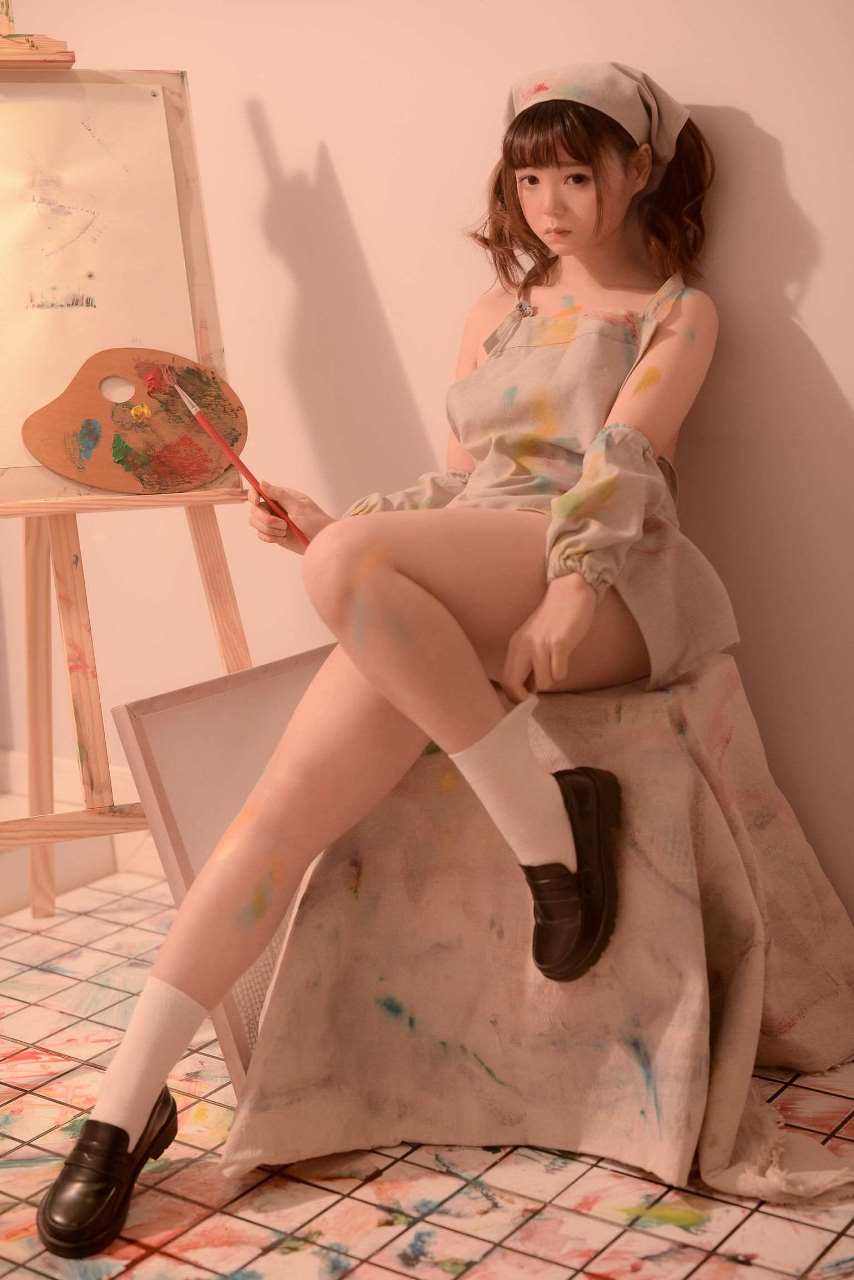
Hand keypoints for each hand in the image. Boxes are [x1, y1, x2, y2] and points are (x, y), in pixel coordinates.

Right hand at [248, 480, 334, 555]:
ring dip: (269, 529)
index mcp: (280, 496)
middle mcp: (274, 507)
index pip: (258, 491)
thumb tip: (262, 482)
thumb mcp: (298, 506)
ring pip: (255, 523)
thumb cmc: (315, 521)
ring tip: (286, 531)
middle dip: (265, 519)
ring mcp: (273, 521)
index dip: (253, 495)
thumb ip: (279, 495)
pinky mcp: (273, 534)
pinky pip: (261, 535)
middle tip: (283, 524)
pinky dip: (271, 538)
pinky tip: (283, 537)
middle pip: (254, 510)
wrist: (321, 542)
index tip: (256, 501)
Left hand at [500, 574, 597, 701]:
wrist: (570, 593)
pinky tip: (564, 658)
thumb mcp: (533, 640)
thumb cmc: (554, 619)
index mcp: (515, 646)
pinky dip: (563, 672)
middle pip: (513, 685)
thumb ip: (528, 662)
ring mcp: (541, 645)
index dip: (515, 696)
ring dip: (552, 680)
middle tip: (538, 694)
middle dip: (525, 696)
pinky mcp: (559, 644)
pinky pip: (559, 673)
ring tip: (557, 664)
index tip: (526, 699)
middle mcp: (524, 646)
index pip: (506, 681)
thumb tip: (529, 689)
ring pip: (542, 683)